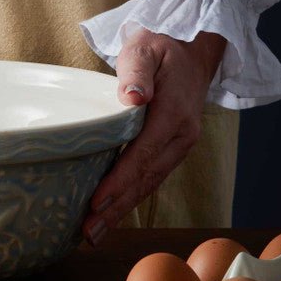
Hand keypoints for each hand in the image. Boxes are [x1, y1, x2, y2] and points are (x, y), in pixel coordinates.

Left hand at [81, 28, 226, 245]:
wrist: (191, 49)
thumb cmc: (162, 46)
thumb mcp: (145, 49)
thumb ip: (137, 73)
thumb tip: (133, 99)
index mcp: (174, 113)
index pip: (143, 154)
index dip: (120, 180)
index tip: (97, 201)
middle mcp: (182, 136)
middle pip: (146, 178)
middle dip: (117, 208)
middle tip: (88, 233)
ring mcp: (180, 145)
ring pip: (149, 184)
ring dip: (122, 210)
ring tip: (94, 234)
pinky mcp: (173, 149)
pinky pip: (151, 177)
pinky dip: (131, 197)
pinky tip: (112, 213)